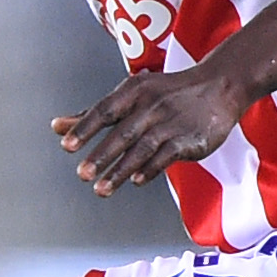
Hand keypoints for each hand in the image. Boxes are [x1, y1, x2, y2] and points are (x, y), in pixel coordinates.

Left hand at [52, 66, 250, 198]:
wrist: (219, 88)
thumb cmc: (167, 94)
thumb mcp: (131, 96)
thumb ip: (94, 115)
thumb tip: (57, 127)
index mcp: (134, 91)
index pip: (104, 110)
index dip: (85, 128)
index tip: (67, 146)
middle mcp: (152, 105)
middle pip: (122, 132)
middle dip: (101, 155)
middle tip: (82, 174)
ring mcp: (172, 122)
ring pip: (142, 148)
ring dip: (120, 170)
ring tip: (101, 189)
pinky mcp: (190, 139)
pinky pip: (167, 155)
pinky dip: (150, 168)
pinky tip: (136, 181)